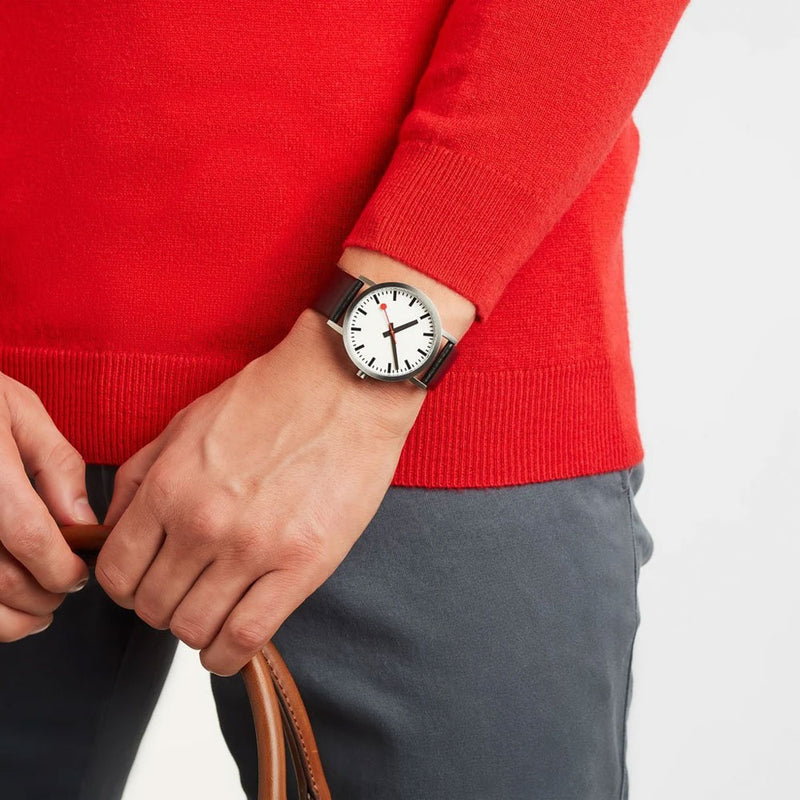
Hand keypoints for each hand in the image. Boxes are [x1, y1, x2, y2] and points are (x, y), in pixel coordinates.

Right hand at [0, 373, 94, 642]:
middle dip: (43, 598)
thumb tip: (82, 522)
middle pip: (1, 581)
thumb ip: (56, 466)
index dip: (62, 568)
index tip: (77, 575)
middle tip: (60, 592)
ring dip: (9, 621)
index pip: (30, 537)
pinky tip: (0, 609)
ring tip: (34, 613)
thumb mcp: (18, 410)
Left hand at [95, 309, 425, 675]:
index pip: (117, 571)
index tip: (145, 584)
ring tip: (214, 612)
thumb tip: (113, 525)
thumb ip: (140, 475)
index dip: (125, 587)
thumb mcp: (186, 421)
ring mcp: (252, 548)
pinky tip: (231, 645)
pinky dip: (229, 655)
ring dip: (196, 631)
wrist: (343, 386)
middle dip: (161, 608)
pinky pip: (247, 636)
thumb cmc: (272, 397)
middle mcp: (203, 523)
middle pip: (153, 607)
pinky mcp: (301, 565)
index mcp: (169, 486)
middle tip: (186, 593)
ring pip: (194, 629)